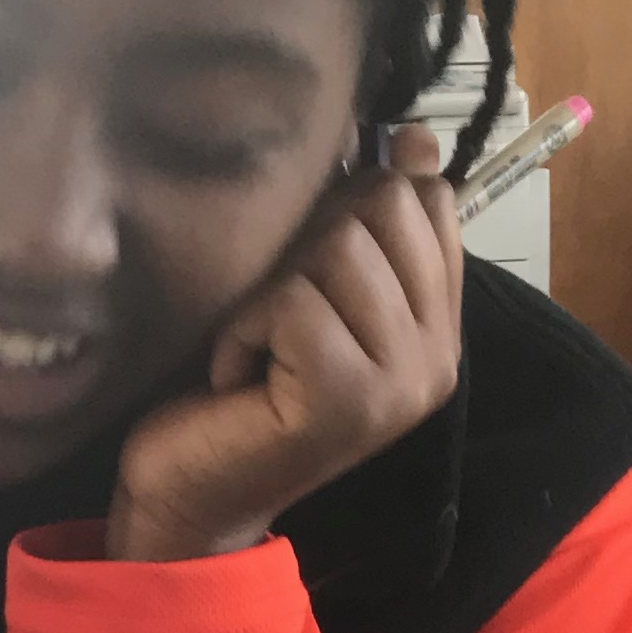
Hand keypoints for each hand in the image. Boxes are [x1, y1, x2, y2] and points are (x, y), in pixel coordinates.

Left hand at [105, 123, 465, 564]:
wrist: (192, 496)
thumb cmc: (242, 390)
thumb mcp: (313, 291)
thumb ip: (366, 228)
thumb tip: (412, 137)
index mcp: (439, 329)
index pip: (430, 200)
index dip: (358, 201)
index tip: (314, 258)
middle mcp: (436, 358)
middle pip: (384, 207)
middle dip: (308, 244)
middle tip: (279, 317)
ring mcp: (398, 383)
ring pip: (338, 247)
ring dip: (271, 290)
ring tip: (262, 350)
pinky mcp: (347, 398)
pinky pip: (291, 299)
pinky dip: (243, 329)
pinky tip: (239, 378)